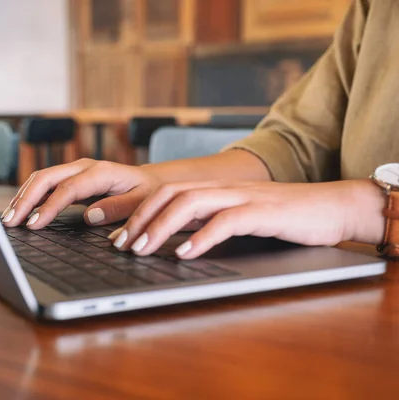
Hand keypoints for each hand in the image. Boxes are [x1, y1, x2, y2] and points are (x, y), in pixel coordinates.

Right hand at [1, 159, 159, 227]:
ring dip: (23, 197)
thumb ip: (117, 208)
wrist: (152, 182)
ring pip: (41, 178)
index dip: (48, 206)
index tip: (33, 224)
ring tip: (8, 219)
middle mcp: (84, 167)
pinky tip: (19, 211)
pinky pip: (45, 184)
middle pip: (46, 178)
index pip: (68, 189)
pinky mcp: (70, 178)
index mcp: (101, 172)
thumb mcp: (141, 203)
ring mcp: (75, 170)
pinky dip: (29, 196)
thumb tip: (89, 216)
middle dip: (25, 199)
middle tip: (10, 222)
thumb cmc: (148, 195)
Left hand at [109, 179, 385, 258]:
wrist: (331, 207)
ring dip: (162, 227)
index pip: (166, 193)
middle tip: (120, 245)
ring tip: (142, 249)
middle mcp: (223, 189)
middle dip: (140, 218)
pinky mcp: (264, 212)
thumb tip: (174, 241)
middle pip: (170, 194)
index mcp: (214, 190)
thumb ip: (207, 223)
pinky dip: (203, 237)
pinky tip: (186, 254)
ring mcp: (243, 197)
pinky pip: (227, 221)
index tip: (116, 236)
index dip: (137, 212)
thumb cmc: (282, 218)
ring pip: (191, 203)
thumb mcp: (237, 218)